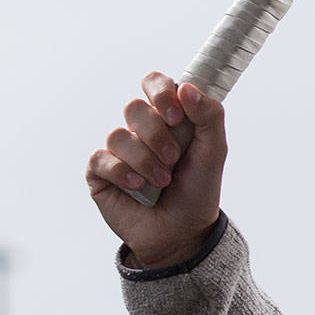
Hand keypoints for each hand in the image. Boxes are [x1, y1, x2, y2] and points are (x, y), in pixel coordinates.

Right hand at [87, 72, 226, 269]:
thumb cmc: (199, 188)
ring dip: (145, 160)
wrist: (183, 231)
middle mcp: (140, 130)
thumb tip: (186, 87)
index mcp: (167, 117)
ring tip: (162, 181)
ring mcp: (118, 151)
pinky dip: (123, 173)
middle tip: (174, 159)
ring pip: (118, 136)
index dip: (160, 92)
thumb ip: (209, 114)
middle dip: (157, 135)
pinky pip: (101, 159)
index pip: (154, 83)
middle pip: (133, 108)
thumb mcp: (214, 150)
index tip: (176, 116)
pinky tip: (139, 187)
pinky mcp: (100, 173)